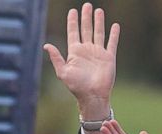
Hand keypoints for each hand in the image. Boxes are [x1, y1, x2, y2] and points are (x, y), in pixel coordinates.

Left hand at [43, 3, 119, 118]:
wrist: (92, 96)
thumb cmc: (76, 86)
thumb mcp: (63, 72)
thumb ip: (56, 58)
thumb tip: (46, 45)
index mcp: (75, 52)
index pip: (73, 32)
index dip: (73, 22)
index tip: (73, 11)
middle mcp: (87, 50)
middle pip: (86, 29)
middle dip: (86, 17)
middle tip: (86, 5)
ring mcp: (98, 53)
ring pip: (98, 33)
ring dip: (98, 22)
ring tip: (99, 10)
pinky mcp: (109, 57)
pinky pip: (112, 43)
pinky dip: (114, 34)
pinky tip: (114, 26)